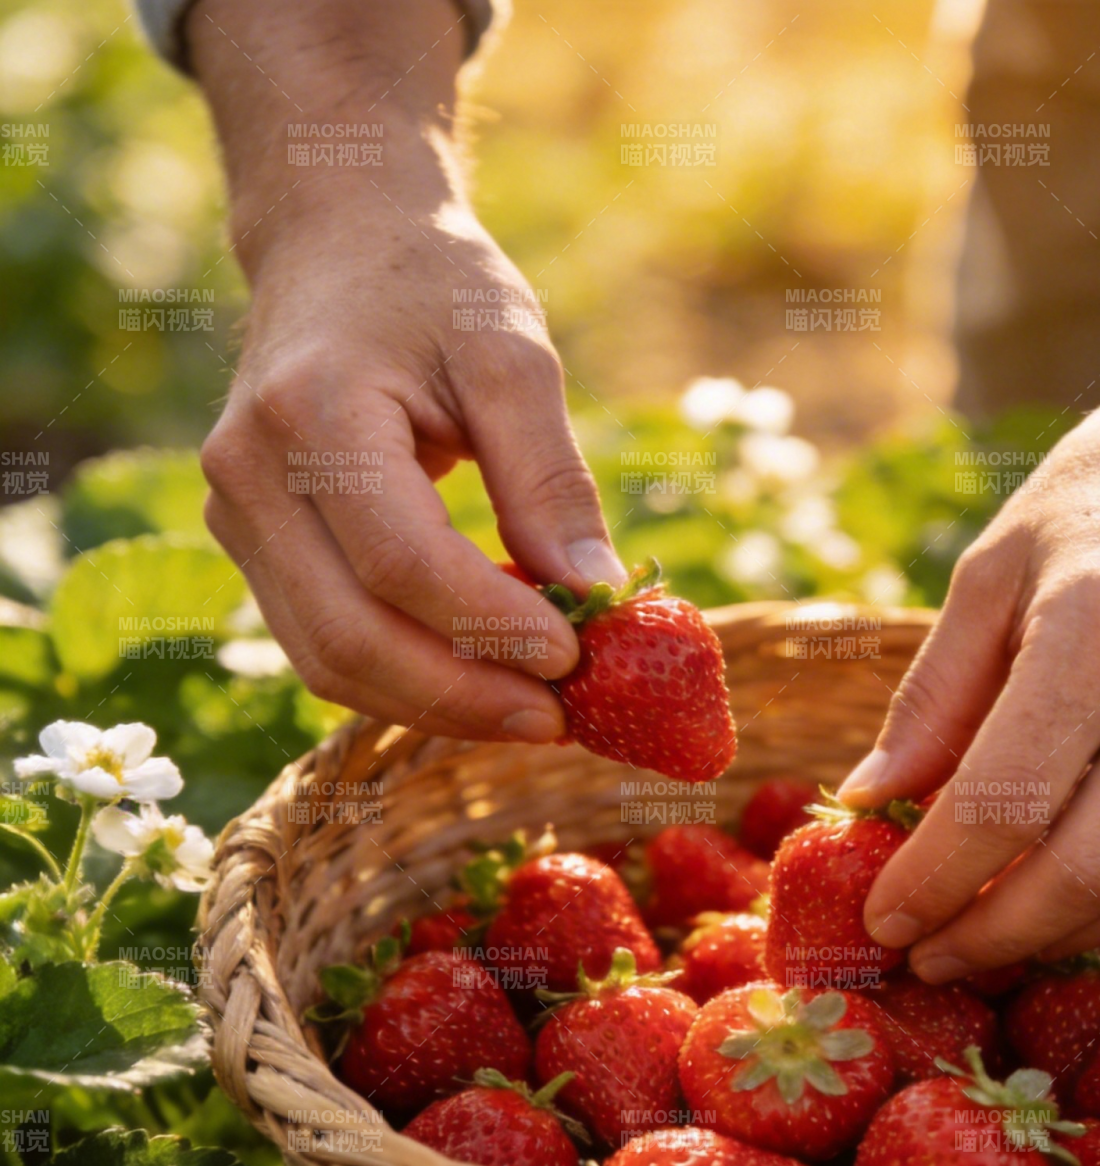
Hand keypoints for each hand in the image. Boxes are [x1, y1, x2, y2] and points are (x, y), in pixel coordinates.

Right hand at [188, 0, 626, 741]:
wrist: (336, 246)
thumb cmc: (434, 289)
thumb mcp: (511, 354)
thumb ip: (549, 475)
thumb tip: (596, 591)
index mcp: (309, 414)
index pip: (398, 560)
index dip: (487, 626)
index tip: (574, 655)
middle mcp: (248, 476)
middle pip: (350, 636)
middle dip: (463, 696)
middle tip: (560, 719)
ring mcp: (237, 519)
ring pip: (329, 661)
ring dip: (435, 706)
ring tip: (533, 716)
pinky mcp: (255, 548)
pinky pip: (325, 645)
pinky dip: (405, 682)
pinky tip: (483, 685)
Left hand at [842, 382, 1099, 980]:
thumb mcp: (991, 570)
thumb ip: (932, 697)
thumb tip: (868, 803)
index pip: (1005, 802)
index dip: (933, 882)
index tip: (883, 920)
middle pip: (1087, 872)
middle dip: (993, 938)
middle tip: (929, 956)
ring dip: (1061, 938)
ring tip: (989, 944)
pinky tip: (1066, 906)